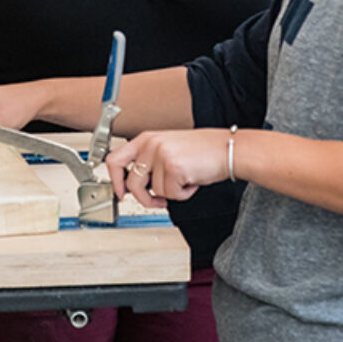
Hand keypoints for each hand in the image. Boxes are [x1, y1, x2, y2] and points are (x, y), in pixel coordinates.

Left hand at [106, 129, 230, 208]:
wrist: (227, 149)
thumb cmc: (202, 150)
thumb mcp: (168, 148)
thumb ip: (149, 161)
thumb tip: (134, 184)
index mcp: (146, 139)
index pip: (115, 160)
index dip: (114, 181)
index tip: (120, 193)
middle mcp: (150, 145)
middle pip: (132, 183)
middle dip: (144, 198)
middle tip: (156, 202)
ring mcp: (161, 155)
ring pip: (155, 191)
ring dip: (171, 193)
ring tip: (185, 180)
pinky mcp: (173, 168)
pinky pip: (171, 195)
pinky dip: (183, 194)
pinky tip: (192, 181)